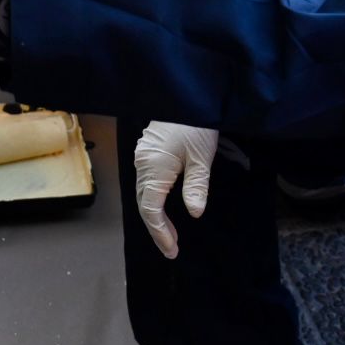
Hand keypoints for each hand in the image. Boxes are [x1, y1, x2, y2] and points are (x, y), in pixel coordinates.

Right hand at [134, 122, 217, 258]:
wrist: (188, 94)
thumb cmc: (196, 123)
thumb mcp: (201, 156)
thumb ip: (196, 186)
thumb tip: (194, 213)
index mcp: (153, 166)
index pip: (151, 208)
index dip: (160, 232)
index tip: (172, 250)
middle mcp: (143, 162)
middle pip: (143, 202)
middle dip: (156, 228)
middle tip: (172, 248)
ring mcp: (143, 155)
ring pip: (144, 192)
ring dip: (155, 214)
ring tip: (171, 234)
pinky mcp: (149, 149)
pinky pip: (147, 181)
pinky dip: (155, 199)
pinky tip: (166, 206)